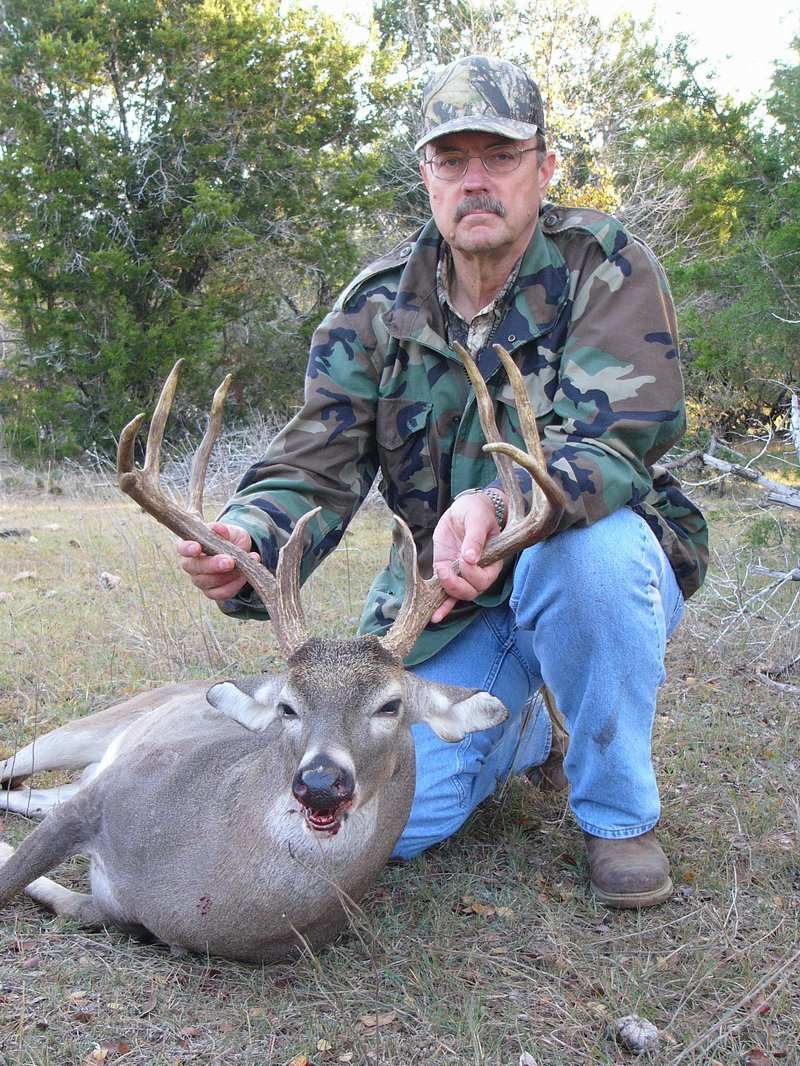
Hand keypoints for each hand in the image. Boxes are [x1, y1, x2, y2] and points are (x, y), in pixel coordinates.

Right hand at [176, 522, 258, 601]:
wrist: (239, 553)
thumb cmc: (229, 539)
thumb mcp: (230, 531)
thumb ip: (224, 530)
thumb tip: (218, 528)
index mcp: (190, 545)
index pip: (182, 547)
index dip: (188, 548)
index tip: (198, 548)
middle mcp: (191, 564)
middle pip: (194, 568)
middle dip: (213, 565)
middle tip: (230, 561)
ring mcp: (199, 580)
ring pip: (208, 582)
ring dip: (228, 575)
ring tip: (244, 565)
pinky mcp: (211, 592)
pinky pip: (221, 593)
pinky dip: (234, 585)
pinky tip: (244, 576)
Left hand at [431, 492, 504, 623]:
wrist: (464, 509)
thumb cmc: (477, 511)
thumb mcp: (477, 518)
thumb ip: (475, 537)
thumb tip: (471, 557)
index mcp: (492, 561)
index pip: (485, 578)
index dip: (472, 572)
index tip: (463, 558)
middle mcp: (479, 572)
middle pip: (472, 591)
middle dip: (457, 584)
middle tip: (445, 568)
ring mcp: (462, 574)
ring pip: (459, 595)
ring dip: (447, 591)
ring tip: (440, 574)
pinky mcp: (448, 573)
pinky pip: (446, 595)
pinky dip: (441, 607)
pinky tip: (434, 617)